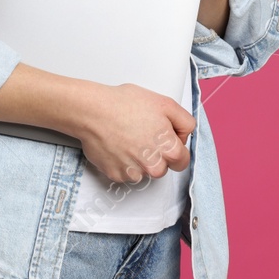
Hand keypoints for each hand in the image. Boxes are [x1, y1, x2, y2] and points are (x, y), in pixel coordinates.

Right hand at [74, 83, 193, 184]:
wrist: (94, 112)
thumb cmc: (125, 104)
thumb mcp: (165, 103)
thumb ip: (184, 121)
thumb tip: (185, 135)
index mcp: (169, 150)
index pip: (182, 161)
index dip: (174, 147)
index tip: (165, 139)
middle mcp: (153, 167)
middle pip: (162, 167)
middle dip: (156, 154)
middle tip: (143, 134)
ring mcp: (134, 173)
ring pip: (144, 171)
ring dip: (139, 159)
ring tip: (128, 137)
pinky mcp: (116, 175)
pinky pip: (125, 172)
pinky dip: (123, 161)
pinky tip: (117, 144)